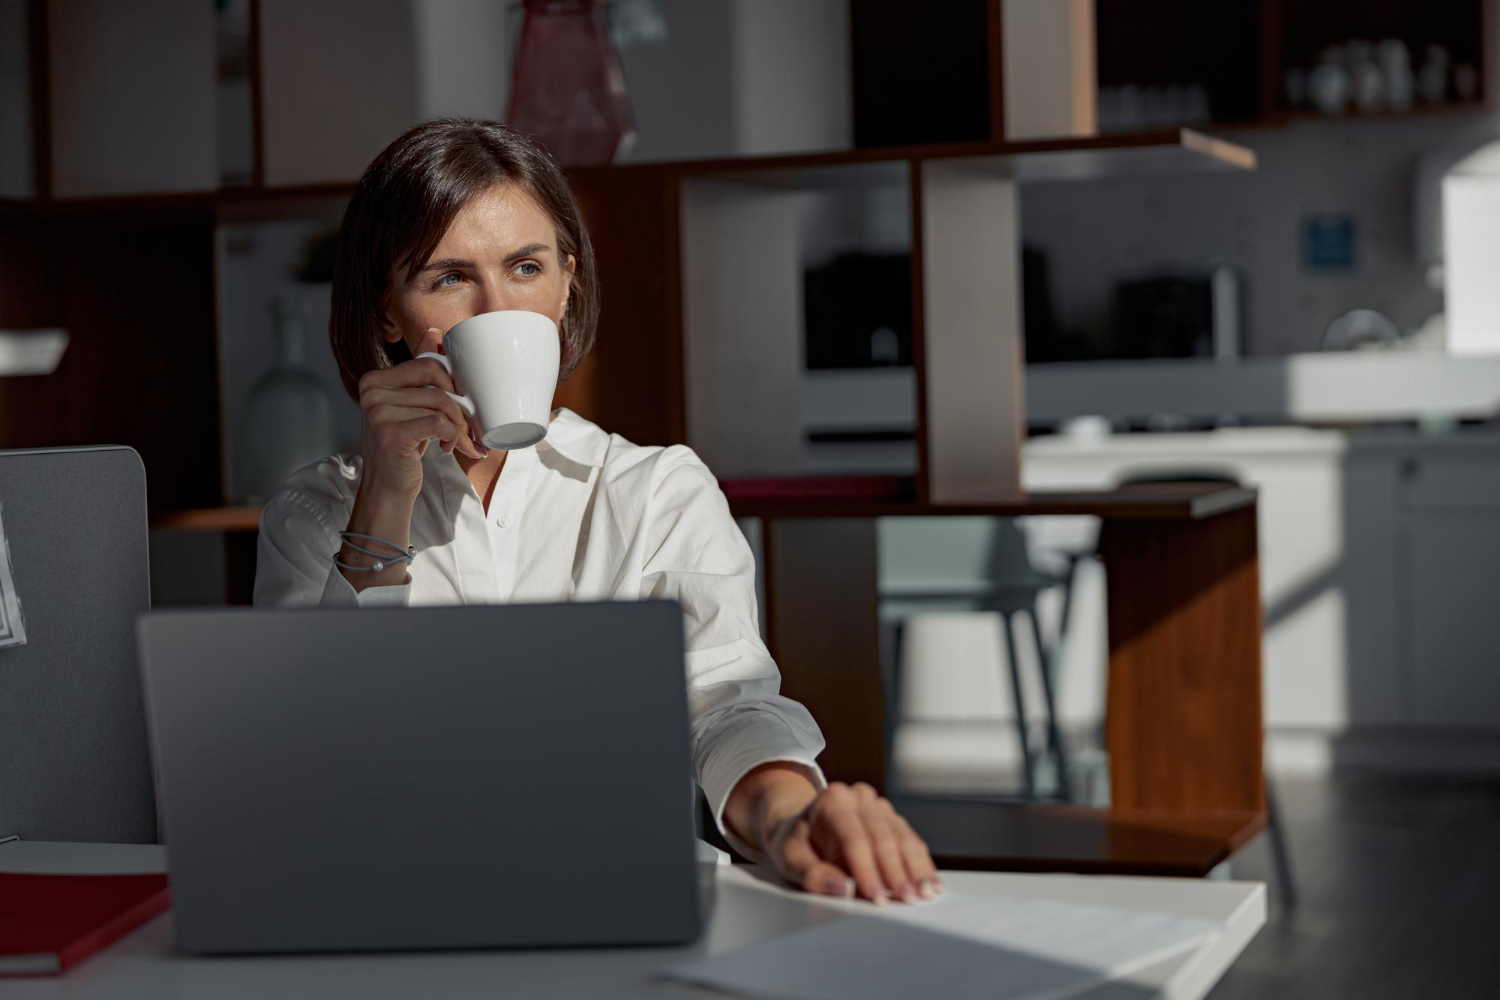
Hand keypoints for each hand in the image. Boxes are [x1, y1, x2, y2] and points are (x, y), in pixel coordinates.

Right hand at [356, 339, 485, 501]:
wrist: (388, 488)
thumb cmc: (404, 447)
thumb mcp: (413, 407)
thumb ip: (421, 373)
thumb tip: (434, 333)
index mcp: (375, 379)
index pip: (428, 365)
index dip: (453, 384)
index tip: (462, 406)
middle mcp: (372, 391)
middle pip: (436, 382)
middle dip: (460, 405)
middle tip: (469, 426)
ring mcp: (378, 412)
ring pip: (440, 405)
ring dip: (461, 427)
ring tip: (463, 443)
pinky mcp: (390, 433)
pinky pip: (438, 423)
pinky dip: (453, 437)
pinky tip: (449, 448)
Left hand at [730, 765, 941, 903]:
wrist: (803, 828)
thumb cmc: (797, 844)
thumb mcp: (789, 860)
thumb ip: (811, 875)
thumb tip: (841, 889)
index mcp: (832, 801)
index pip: (854, 836)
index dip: (867, 868)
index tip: (876, 896)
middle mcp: (859, 797)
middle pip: (882, 836)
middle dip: (895, 872)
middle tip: (905, 900)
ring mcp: (879, 806)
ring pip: (903, 837)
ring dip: (915, 869)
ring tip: (924, 895)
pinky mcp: (893, 819)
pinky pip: (912, 841)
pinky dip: (922, 864)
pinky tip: (931, 884)